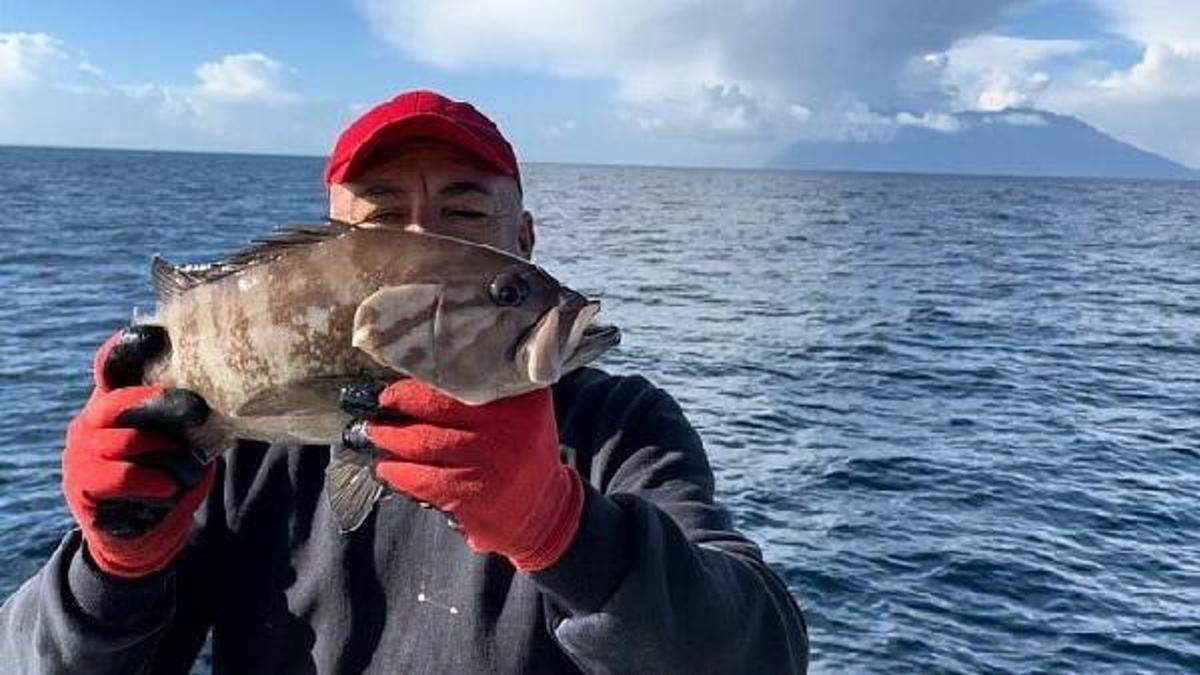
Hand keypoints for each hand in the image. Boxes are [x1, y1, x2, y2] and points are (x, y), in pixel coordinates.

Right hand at [62, 326, 214, 577]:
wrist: (146, 532)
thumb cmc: (171, 471)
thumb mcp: (185, 436)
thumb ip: (190, 412)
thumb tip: (230, 391)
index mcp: (117, 397)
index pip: (115, 362)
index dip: (131, 346)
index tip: (157, 335)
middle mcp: (93, 419)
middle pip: (122, 400)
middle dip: (163, 403)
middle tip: (199, 411)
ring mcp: (83, 452)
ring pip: (129, 442)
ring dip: (170, 456)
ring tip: (190, 466)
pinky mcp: (83, 486)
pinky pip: (121, 477)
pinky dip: (152, 482)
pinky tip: (167, 489)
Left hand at [346, 380, 583, 570]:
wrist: (541, 508)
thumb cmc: (520, 449)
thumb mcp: (525, 409)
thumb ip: (494, 382)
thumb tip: (431, 363)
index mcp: (521, 399)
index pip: (464, 375)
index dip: (425, 373)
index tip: (403, 370)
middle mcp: (506, 427)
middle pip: (436, 405)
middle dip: (399, 401)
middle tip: (383, 401)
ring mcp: (487, 462)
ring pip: (421, 442)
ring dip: (389, 437)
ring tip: (376, 432)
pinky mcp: (469, 494)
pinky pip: (420, 478)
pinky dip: (398, 471)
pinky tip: (388, 467)